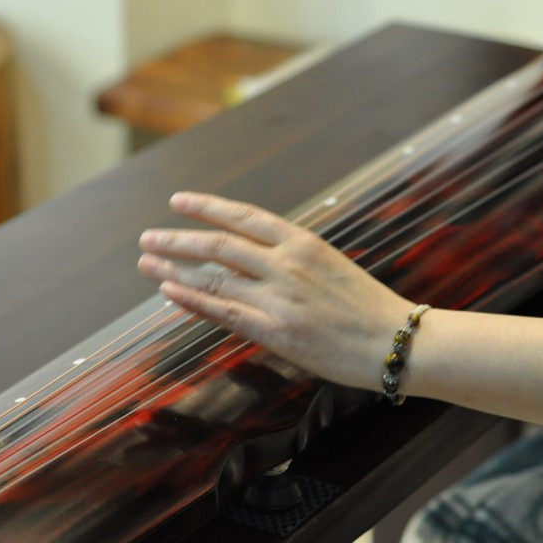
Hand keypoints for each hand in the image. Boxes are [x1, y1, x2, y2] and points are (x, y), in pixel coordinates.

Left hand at [138, 192, 413, 389]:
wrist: (396, 340)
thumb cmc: (368, 305)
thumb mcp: (331, 265)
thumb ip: (293, 257)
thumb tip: (254, 254)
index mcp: (303, 242)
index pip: (244, 216)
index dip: (207, 207)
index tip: (179, 201)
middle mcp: (287, 263)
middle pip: (220, 243)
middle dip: (179, 238)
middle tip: (149, 236)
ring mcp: (279, 297)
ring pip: (215, 276)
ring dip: (176, 268)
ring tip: (147, 262)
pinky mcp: (276, 331)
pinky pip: (224, 311)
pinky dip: (192, 300)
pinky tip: (169, 291)